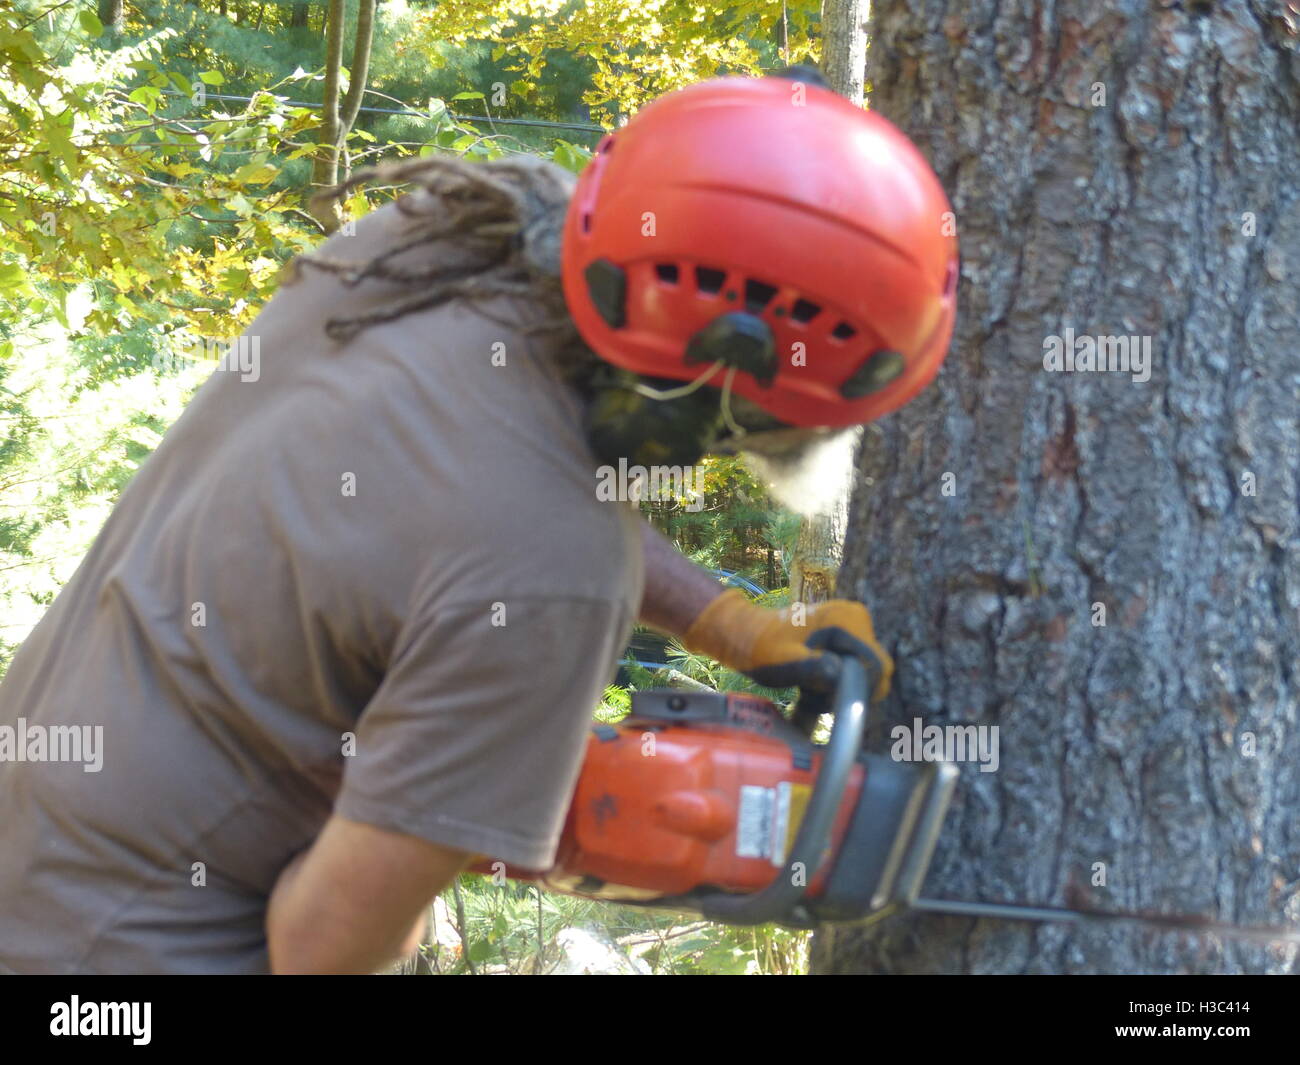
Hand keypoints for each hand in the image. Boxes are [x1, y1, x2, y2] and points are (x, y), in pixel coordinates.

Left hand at [681, 589, 892, 700]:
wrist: (748, 635)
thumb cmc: (763, 649)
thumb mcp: (785, 662)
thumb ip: (812, 668)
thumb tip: (838, 674)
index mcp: (847, 620)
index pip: (876, 665)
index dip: (860, 690)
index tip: (831, 701)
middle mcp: (857, 618)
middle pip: (875, 669)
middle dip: (851, 691)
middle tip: (817, 698)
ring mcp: (854, 626)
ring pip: (866, 671)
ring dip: (842, 689)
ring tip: (811, 693)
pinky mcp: (847, 636)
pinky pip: (856, 666)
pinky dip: (838, 682)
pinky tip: (814, 687)